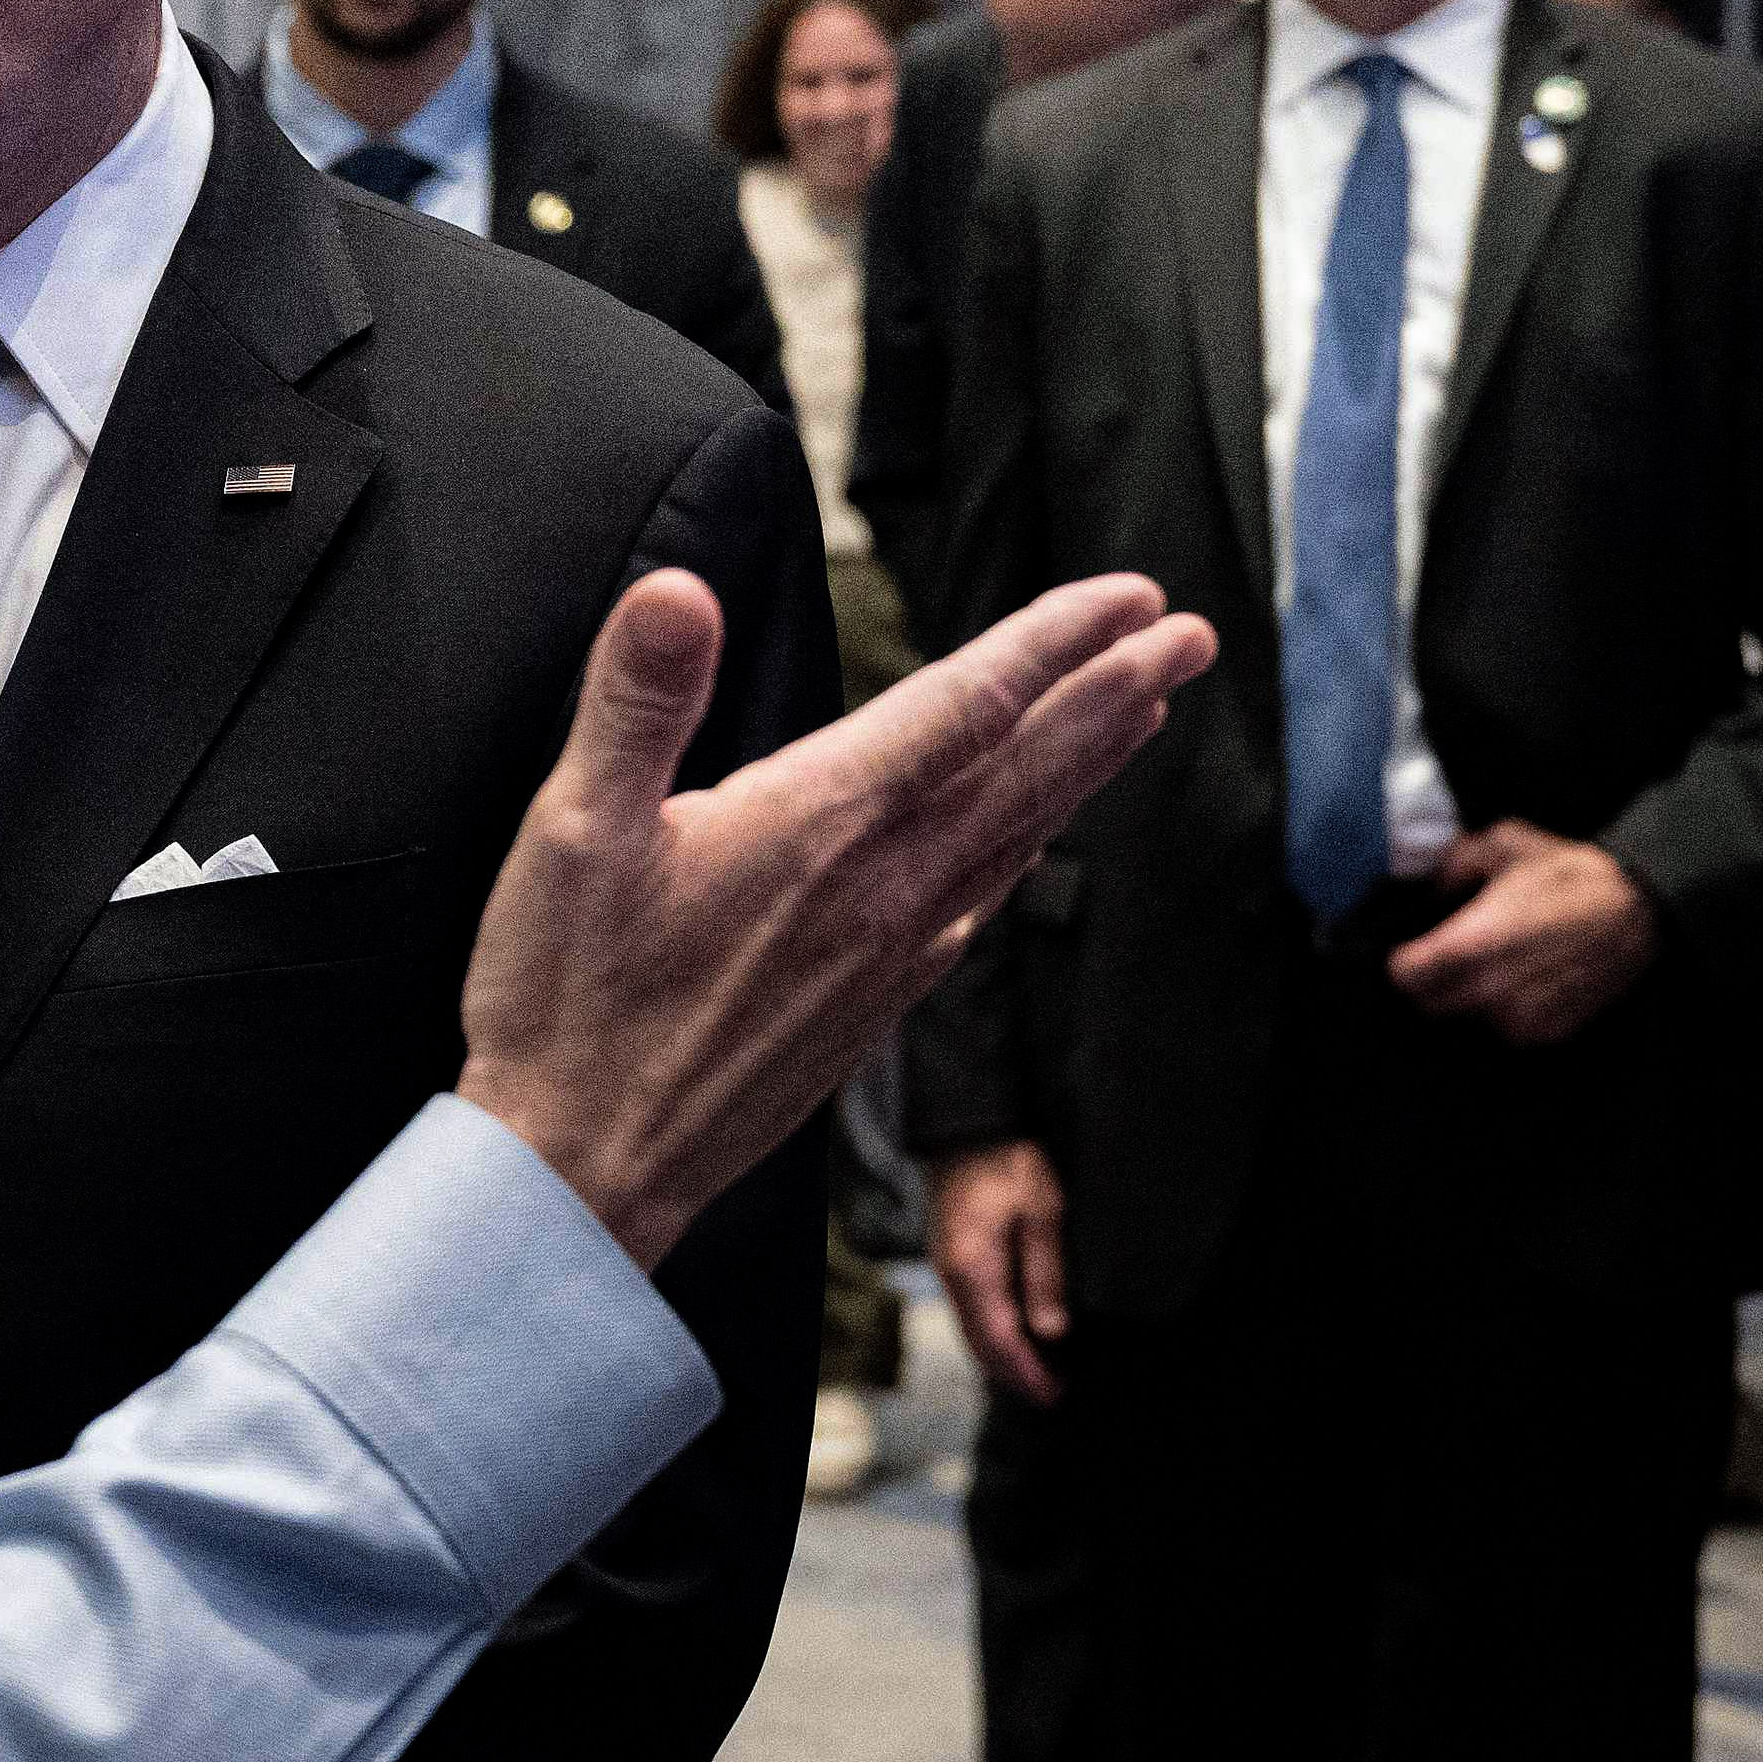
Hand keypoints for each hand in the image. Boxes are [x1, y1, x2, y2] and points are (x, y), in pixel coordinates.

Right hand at [461, 569, 1213, 1267]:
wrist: (586, 1171)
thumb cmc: (567, 1000)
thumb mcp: (572, 828)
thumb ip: (638, 698)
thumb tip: (680, 590)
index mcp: (819, 823)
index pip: (970, 705)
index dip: (1059, 640)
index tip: (1137, 597)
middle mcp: (880, 886)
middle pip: (1028, 768)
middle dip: (1117, 692)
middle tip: (1195, 637)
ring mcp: (888, 952)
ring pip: (1018, 835)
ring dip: (1089, 764)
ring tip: (1144, 713)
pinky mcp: (874, 1004)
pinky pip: (980, 902)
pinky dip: (1027, 848)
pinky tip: (1033, 840)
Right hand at [932, 1142, 1071, 1406]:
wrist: (969, 1122)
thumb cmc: (1011, 1161)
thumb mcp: (1042, 1213)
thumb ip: (1045, 1274)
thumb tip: (1052, 1333)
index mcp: (973, 1267)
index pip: (999, 1339)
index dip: (1027, 1372)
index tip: (1054, 1394)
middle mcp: (951, 1273)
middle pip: (978, 1343)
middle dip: (1013, 1374)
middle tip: (1050, 1394)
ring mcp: (946, 1263)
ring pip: (970, 1328)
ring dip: (1002, 1355)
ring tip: (1038, 1372)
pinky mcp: (951, 1252)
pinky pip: (968, 1308)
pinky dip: (991, 1331)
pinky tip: (1016, 1332)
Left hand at [1383, 823, 1659, 1044]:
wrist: (1640, 909)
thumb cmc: (1570, 873)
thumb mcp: (1502, 843)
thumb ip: (1453, 863)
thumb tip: (1431, 884)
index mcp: (1469, 946)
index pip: (1403, 978)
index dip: (1402, 961)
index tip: (1413, 948)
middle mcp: (1490, 992)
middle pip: (1428, 1005)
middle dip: (1430, 983)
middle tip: (1447, 957)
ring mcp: (1520, 1020)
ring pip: (1465, 1020)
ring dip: (1466, 999)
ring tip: (1491, 965)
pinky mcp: (1547, 1035)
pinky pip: (1503, 1030)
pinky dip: (1502, 1011)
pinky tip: (1521, 979)